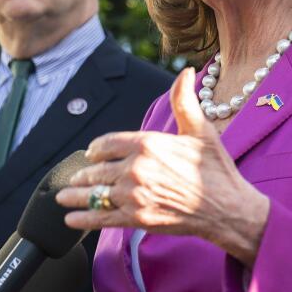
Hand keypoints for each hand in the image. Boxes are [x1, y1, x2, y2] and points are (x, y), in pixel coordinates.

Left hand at [55, 67, 270, 264]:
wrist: (227, 208)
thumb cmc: (216, 169)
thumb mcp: (201, 130)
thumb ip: (184, 101)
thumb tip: (184, 72)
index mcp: (148, 144)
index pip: (106, 143)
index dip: (95, 149)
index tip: (91, 153)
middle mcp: (136, 169)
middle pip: (97, 170)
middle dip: (84, 174)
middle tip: (75, 178)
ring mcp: (134, 196)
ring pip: (94, 194)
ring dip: (75, 196)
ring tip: (64, 196)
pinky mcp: (136, 219)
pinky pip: (100, 218)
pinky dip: (82, 219)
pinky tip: (71, 219)